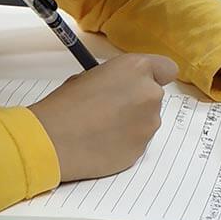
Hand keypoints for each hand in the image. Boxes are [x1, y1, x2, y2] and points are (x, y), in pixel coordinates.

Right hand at [29, 54, 177, 181]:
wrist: (53, 140)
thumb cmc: (65, 104)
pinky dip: (124, 143)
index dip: (154, 76)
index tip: (139, 83)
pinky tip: (101, 143)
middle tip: (110, 109)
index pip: (167, 69)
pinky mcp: (142, 150)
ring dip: (131, 124)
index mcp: (136, 69)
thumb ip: (115, 80)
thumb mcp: (88, 77)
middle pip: (154, 97)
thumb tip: (120, 90)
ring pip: (147, 121)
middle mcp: (150, 95)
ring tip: (102, 129)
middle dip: (137, 102)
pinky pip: (137, 143)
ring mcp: (149, 125)